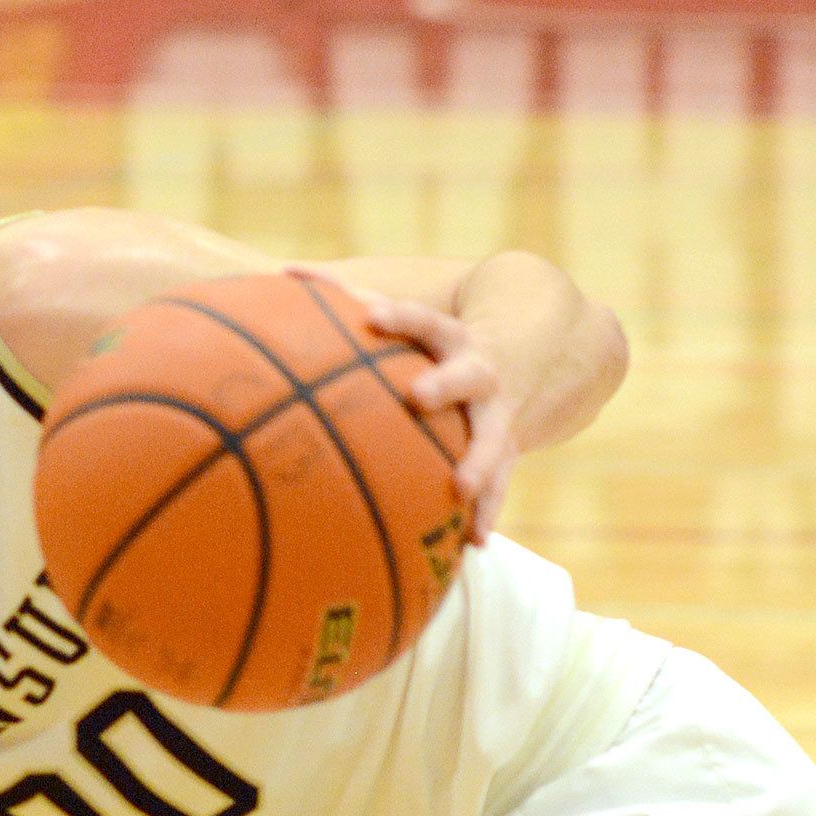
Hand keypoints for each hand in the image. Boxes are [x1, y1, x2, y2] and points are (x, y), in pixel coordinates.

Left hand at [295, 272, 514, 542]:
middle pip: (467, 374)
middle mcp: (479, 372)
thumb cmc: (439, 340)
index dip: (398, 317)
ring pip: (492, 437)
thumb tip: (282, 272)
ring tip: (460, 489)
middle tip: (419, 396)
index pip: (423, 319)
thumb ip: (347, 295)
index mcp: (448, 337)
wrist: (533, 350)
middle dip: (444, 384)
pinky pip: (500, 484)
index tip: (369, 315)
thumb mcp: (409, 317)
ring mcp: (497, 413)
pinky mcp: (506, 448)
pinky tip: (474, 542)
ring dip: (479, 463)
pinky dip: (488, 511)